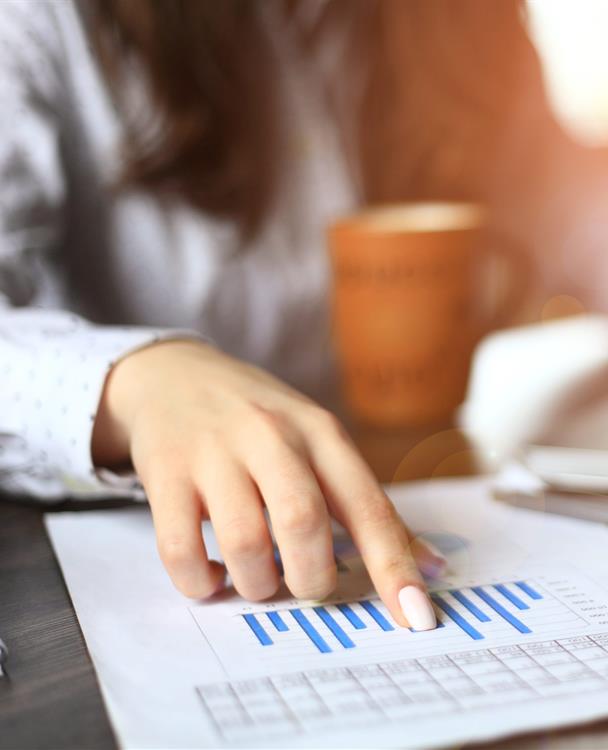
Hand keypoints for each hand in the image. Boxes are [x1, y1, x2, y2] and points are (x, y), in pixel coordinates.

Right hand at [92, 340, 443, 629]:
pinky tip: (210, 575)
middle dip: (311, 579)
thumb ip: (368, 502)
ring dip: (257, 585)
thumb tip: (431, 567)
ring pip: (244, 543)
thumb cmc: (260, 418)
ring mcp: (213, 452)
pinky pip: (180, 549)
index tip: (416, 619)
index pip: (367, 504)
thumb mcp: (318, 441)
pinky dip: (200, 582)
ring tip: (257, 579)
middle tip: (305, 585)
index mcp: (320, 432)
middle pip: (303, 523)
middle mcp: (270, 436)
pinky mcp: (166, 471)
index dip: (394, 566)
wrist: (175, 373)